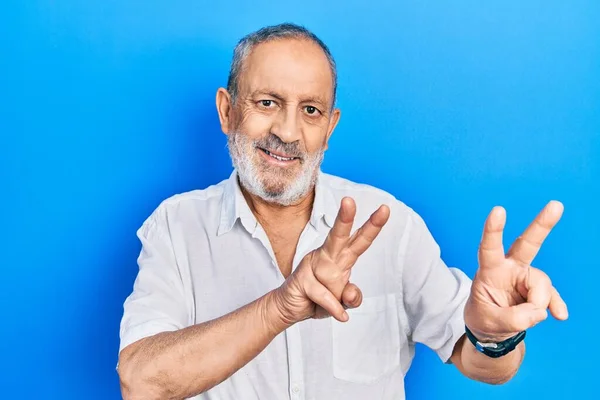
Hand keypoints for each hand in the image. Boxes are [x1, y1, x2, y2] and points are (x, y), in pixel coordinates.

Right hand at [274, 197, 389, 324]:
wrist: (288, 308)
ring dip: (336, 295)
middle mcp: (327, 255)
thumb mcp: (343, 302)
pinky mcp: (302, 278)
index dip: (372, 225)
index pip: (359, 240)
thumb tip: (352, 293)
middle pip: (339, 236)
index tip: (385, 209)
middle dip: (344, 218)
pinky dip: (332, 307)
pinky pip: (325, 295)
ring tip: (328, 301)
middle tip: (349, 200)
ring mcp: (312, 264)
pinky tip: (338, 314)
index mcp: (341, 256)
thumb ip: (352, 297)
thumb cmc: (319, 298)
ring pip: (333, 274)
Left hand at [465, 201, 568, 341]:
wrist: (490, 330)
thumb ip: (512, 319)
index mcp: (490, 270)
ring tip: (525, 318)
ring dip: (536, 305)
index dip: (493, 230)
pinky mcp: (538, 291)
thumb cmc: (483, 317)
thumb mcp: (489, 321)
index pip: (489, 248)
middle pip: (527, 244)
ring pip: (541, 284)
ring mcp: (526, 278)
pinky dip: (554, 306)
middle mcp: (510, 268)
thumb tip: (537, 312)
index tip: (498, 210)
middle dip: (542, 225)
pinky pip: (551, 296)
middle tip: (556, 205)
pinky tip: (559, 315)